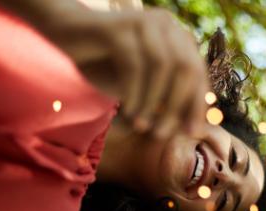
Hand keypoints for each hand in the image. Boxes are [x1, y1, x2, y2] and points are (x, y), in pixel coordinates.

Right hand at [36, 5, 208, 138]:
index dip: (197, 104)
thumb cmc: (108, 66)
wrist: (67, 36)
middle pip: (185, 68)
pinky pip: (134, 63)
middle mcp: (166, 24)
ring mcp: (143, 21)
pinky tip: (127, 112)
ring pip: (162, 65)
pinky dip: (133, 92)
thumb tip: (196, 132)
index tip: (192, 133)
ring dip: (152, 102)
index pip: (198, 74)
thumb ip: (168, 104)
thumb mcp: (144, 89)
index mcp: (179, 38)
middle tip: (162, 134)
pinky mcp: (119, 25)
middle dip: (177, 106)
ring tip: (141, 126)